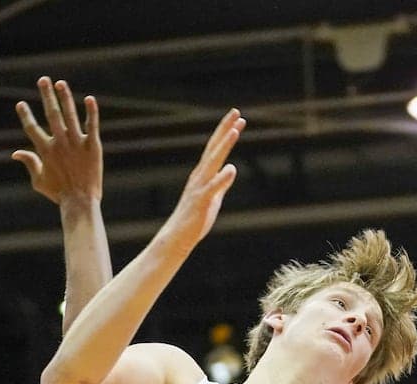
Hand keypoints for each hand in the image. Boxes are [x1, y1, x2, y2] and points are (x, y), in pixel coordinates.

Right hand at [13, 77, 101, 204]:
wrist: (80, 201)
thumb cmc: (59, 193)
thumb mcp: (38, 181)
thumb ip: (29, 163)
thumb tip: (15, 153)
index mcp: (45, 150)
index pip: (32, 128)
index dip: (25, 115)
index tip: (21, 104)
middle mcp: (60, 143)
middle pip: (51, 114)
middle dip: (46, 95)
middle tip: (43, 80)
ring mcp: (77, 143)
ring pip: (70, 115)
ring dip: (65, 97)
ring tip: (60, 83)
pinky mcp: (93, 146)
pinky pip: (91, 125)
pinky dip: (91, 112)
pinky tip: (89, 99)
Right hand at [160, 109, 244, 255]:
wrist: (178, 237)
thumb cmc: (195, 218)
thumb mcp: (213, 197)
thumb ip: (222, 182)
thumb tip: (231, 169)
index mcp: (203, 174)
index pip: (216, 148)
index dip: (226, 132)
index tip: (238, 117)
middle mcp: (200, 176)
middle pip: (214, 149)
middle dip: (225, 130)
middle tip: (237, 112)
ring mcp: (199, 188)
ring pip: (212, 163)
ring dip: (223, 146)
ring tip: (234, 131)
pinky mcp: (200, 202)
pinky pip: (212, 189)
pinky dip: (221, 179)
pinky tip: (231, 169)